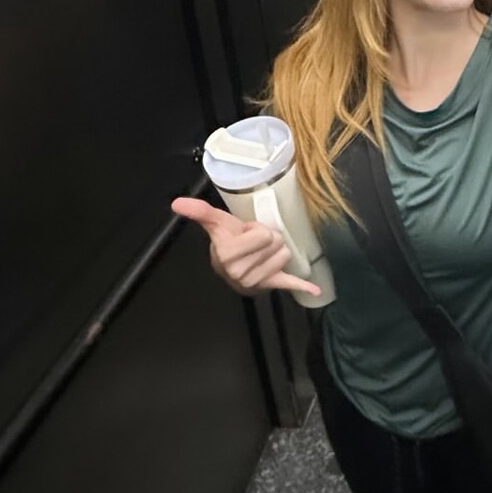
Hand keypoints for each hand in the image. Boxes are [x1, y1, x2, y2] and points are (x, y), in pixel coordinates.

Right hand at [171, 197, 323, 298]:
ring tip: (261, 252)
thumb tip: (177, 202)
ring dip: (276, 250)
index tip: (246, 234)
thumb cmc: (227, 241)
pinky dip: (302, 286)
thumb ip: (200, 212)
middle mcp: (241, 272)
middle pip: (277, 244)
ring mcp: (256, 282)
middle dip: (268, 239)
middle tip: (254, 243)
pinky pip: (290, 284)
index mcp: (228, 255)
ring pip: (286, 255)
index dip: (257, 230)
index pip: (265, 235)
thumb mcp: (217, 224)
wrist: (229, 266)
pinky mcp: (270, 286)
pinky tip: (314, 290)